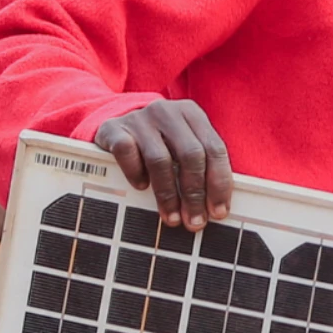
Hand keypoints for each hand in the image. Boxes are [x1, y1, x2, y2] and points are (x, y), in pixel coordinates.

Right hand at [94, 101, 232, 229]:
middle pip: (190, 155)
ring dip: (168, 195)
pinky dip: (136, 174)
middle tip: (195, 221)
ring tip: (172, 217)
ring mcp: (139, 119)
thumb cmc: (158, 142)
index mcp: (191, 113)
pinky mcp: (114, 128)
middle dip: (195, 193)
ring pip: (160, 160)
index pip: (214, 148)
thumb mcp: (181, 145)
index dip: (219, 183)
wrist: (116, 123)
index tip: (219, 211)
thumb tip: (215, 208)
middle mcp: (167, 112)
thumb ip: (200, 166)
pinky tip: (141, 187)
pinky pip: (127, 154)